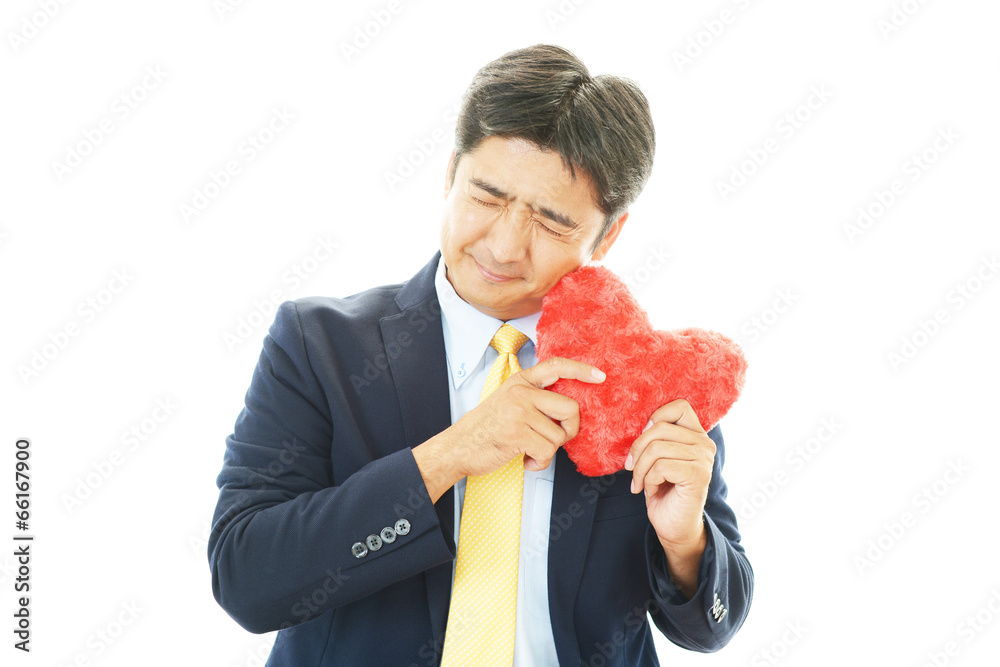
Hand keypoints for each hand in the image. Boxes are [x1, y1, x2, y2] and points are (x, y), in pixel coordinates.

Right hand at [413, 357, 604, 501]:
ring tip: (529, 450)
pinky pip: (547, 451)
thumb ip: (533, 398)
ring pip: (559, 436)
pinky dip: (540, 463)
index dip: (580, 369)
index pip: (556, 366)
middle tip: (554, 438)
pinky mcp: (518, 433)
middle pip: (570, 408)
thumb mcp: (508, 400)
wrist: (459, 446)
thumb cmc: (486, 428)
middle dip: (569, 429)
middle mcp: (521, 392)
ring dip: (548, 451)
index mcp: (520, 381)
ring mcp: (519, 411)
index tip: (599, 376)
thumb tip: (567, 408)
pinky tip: (525, 459)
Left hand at [626, 399, 714, 550]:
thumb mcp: (656, 458)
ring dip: (640, 469)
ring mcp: (703, 459)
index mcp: (696, 435)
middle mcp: (704, 444)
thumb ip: (655, 438)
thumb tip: (641, 425)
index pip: (679, 406)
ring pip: (657, 449)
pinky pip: (661, 467)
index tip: (644, 440)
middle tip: (631, 469)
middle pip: (659, 428)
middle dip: (637, 450)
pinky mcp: (698, 475)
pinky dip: (648, 480)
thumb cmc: (662, 490)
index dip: (655, 418)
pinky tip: (651, 490)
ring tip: (640, 483)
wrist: (673, 527)